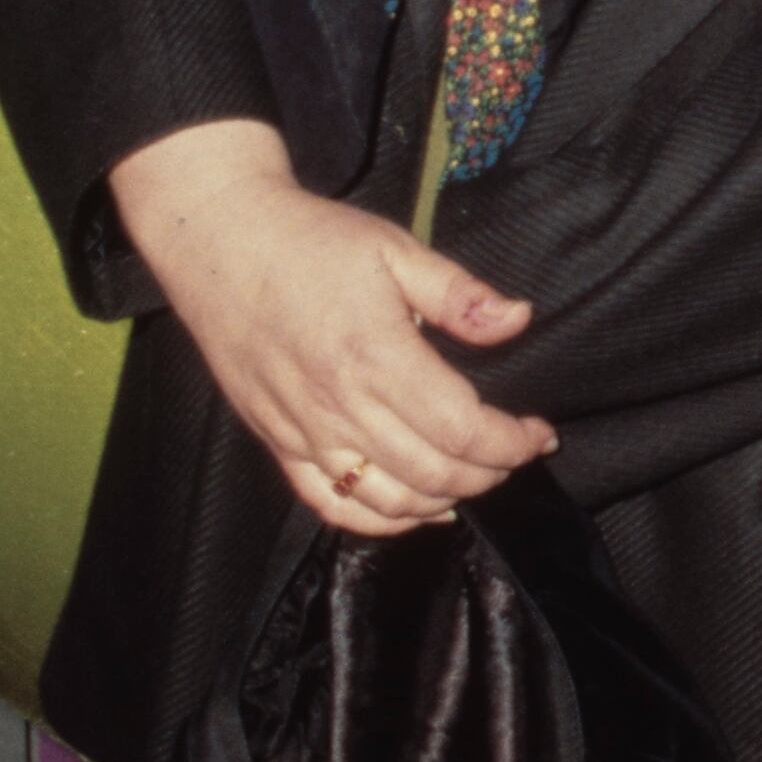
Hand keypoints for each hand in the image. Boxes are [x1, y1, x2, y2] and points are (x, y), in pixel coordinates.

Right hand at [106, 119, 554, 539]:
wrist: (220, 244)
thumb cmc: (312, 241)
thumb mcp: (396, 250)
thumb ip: (459, 295)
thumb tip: (519, 320)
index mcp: (376, 356)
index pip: (461, 429)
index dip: (510, 443)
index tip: (541, 434)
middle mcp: (339, 405)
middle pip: (432, 473)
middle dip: (488, 474)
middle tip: (515, 454)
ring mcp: (303, 431)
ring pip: (386, 500)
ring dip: (442, 501)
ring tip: (475, 478)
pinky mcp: (276, 441)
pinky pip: (329, 502)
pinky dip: (378, 520)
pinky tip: (414, 509)